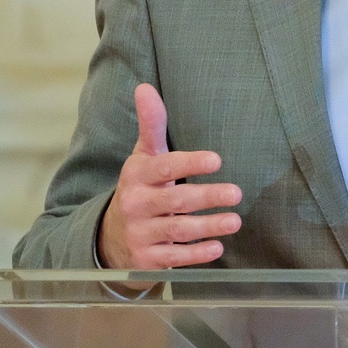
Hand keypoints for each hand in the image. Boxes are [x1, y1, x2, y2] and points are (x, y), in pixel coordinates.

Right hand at [96, 84, 243, 269]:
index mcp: (137, 175)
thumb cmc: (141, 188)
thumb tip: (145, 87)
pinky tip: (218, 248)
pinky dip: (196, 255)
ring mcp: (140, 234)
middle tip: (236, 192)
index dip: (189, 163)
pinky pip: (174, 258)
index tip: (216, 160)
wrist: (112, 237)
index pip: (163, 167)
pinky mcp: (146, 260)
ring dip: (207, 226)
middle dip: (206, 196)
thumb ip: (151, 125)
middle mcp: (136, 204)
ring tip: (234, 220)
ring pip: (177, 230)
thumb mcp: (143, 156)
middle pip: (174, 201)